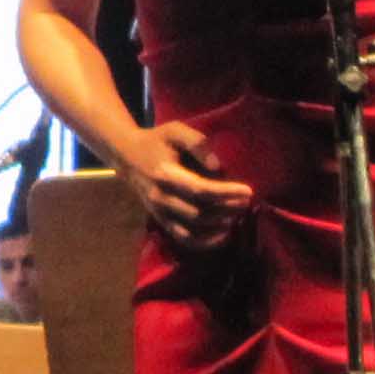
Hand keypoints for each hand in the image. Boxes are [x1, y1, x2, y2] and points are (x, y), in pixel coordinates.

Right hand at [116, 120, 250, 250]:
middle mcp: (160, 197)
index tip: (248, 191)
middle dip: (227, 210)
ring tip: (237, 216)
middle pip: (199, 213)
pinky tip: (222, 236)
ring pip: (193, 229)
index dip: (226, 193)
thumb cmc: (157, 141)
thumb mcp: (176, 130)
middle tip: (246, 202)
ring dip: (218, 227)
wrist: (126, 155)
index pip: (200, 190)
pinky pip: (183, 238)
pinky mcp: (160, 220)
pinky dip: (204, 242)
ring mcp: (159, 212)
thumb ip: (197, 143)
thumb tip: (217, 167)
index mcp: (165, 174)